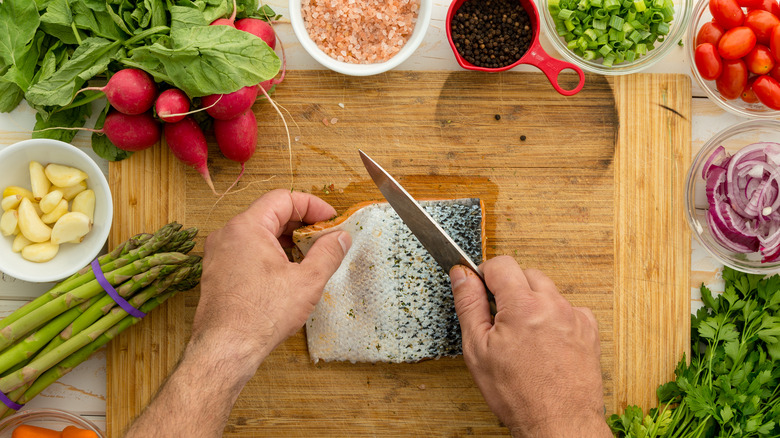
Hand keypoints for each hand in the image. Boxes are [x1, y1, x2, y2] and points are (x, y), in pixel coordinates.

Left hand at [127, 190, 350, 437]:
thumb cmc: (262, 315)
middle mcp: (228, 234)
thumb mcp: (307, 281)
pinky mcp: (217, 271)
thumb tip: (341, 237)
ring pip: (259, 233)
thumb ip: (328, 253)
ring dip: (287, 240)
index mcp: (247, 227)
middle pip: (270, 213)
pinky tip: (287, 273)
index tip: (331, 220)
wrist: (226, 348)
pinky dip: (270, 253)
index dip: (312, 206)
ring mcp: (219, 253)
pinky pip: (247, 250)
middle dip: (301, 224)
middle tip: (325, 239)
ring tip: (309, 257)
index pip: (283, 198)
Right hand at [449, 256, 609, 437]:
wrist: (558, 423)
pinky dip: (554, 317)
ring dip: (533, 302)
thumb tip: (461, 275)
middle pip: (526, 273)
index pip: (501, 264)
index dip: (485, 274)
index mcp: (522, 305)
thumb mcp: (478, 349)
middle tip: (500, 318)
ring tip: (523, 335)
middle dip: (510, 288)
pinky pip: (567, 308)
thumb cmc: (518, 393)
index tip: (480, 288)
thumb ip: (469, 304)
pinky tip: (544, 342)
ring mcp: (574, 316)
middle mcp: (552, 304)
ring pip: (547, 291)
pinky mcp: (588, 329)